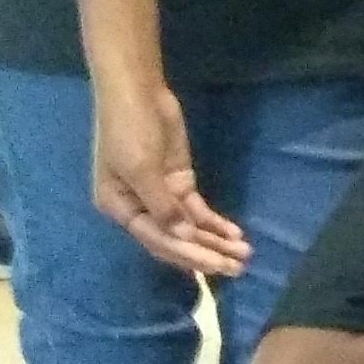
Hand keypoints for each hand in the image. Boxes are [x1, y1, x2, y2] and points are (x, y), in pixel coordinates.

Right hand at [89, 77, 249, 276]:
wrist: (138, 93)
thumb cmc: (129, 130)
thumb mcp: (140, 168)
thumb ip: (161, 204)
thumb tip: (183, 235)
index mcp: (120, 208)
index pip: (156, 240)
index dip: (186, 254)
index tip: (214, 266)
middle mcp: (139, 208)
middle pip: (175, 239)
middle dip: (205, 254)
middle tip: (237, 269)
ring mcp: (161, 196)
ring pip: (190, 227)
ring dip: (215, 241)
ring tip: (244, 256)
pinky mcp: (179, 183)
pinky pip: (197, 210)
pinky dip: (215, 222)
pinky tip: (234, 234)